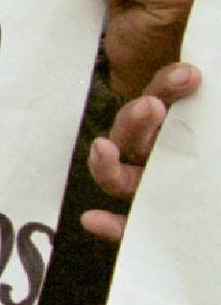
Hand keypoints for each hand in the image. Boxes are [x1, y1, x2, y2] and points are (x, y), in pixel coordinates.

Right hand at [80, 61, 201, 242]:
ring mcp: (158, 194)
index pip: (166, 100)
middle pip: (136, 135)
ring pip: (120, 177)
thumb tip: (205, 75)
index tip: (189, 75)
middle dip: (136, 117)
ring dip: (107, 161)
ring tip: (105, 150)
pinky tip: (96, 220)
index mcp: (187, 134)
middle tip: (153, 106)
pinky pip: (129, 230)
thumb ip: (220, 115)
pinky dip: (111, 226)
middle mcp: (167, 161)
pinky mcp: (157, 230)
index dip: (168, 84)